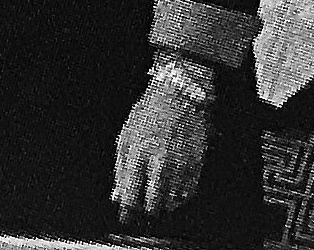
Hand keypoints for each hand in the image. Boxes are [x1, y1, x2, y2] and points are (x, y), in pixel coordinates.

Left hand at [113, 79, 211, 222]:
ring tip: (155, 198)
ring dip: (162, 205)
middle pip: (153, 204)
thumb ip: (120, 169)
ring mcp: (181, 165)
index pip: (132, 194)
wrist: (177, 97)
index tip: (126, 217)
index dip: (127, 211)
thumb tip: (117, 196)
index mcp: (138, 154)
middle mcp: (160, 163)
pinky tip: (171, 191)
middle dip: (145, 211)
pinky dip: (178, 198)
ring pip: (171, 202)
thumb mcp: (125, 137)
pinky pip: (187, 194)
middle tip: (141, 211)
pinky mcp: (196, 166)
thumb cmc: (147, 115)